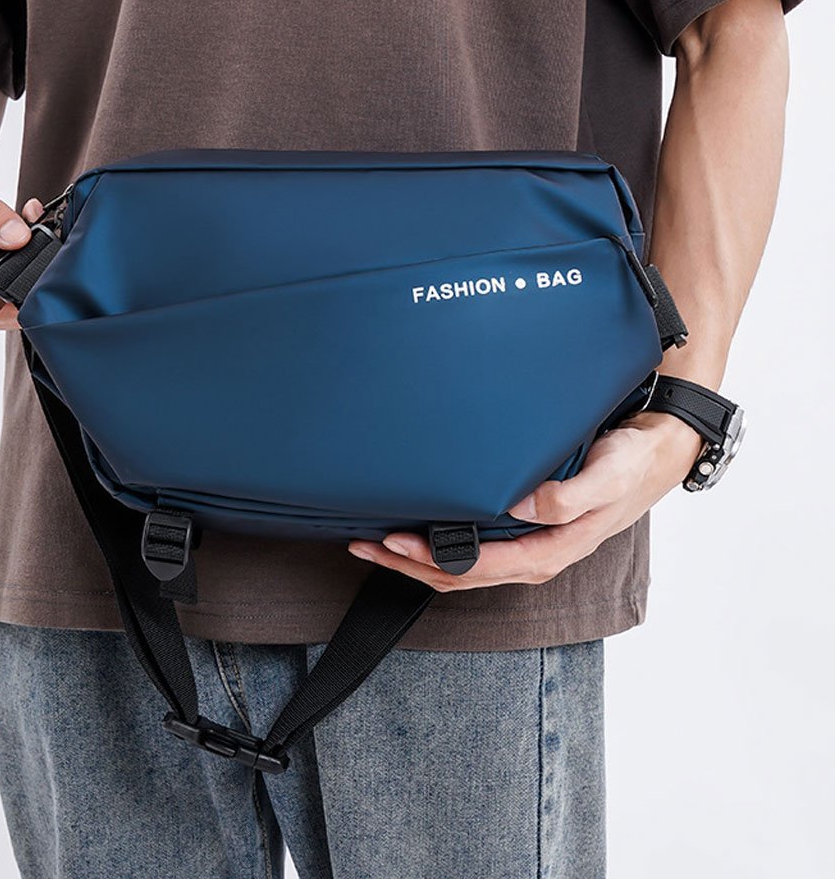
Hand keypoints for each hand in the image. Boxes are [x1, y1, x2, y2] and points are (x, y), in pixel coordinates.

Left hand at [347, 412, 703, 591]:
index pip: (481, 566)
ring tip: (376, 541)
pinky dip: (439, 546)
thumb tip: (526, 507)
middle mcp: (537, 555)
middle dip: (410, 565)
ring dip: (418, 559)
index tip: (394, 542)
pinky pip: (475, 549)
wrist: (659, 449)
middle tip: (365, 543)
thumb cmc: (633, 460)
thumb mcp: (609, 474)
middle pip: (462, 575)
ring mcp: (530, 545)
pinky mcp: (526, 529)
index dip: (433, 560)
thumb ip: (571, 495)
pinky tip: (417, 531)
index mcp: (552, 548)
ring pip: (464, 566)